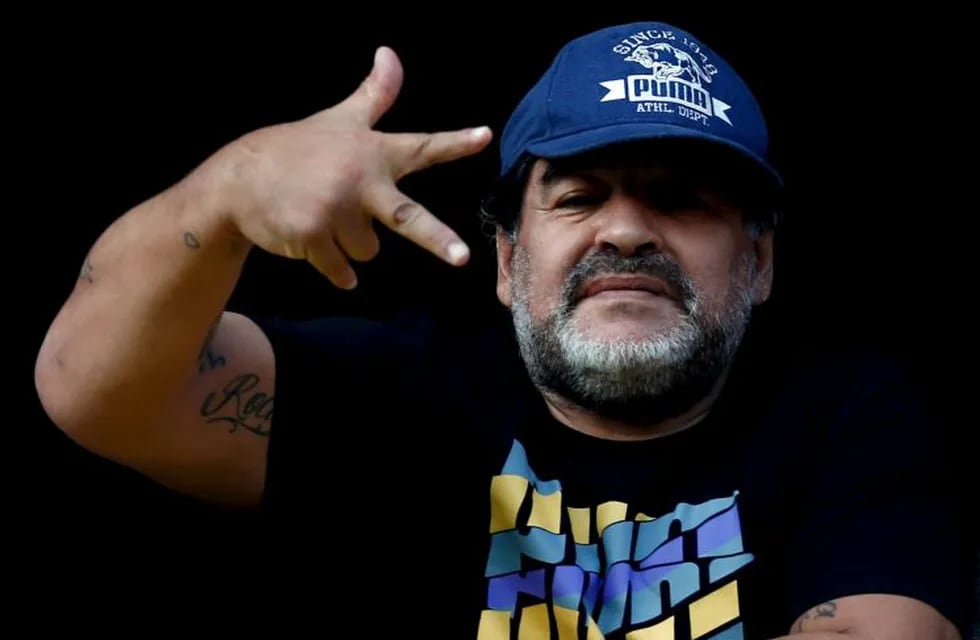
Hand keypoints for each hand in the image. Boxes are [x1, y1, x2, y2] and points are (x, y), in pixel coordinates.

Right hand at [204, 46, 492, 288]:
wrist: (238, 179)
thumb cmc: (298, 149)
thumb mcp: (339, 119)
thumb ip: (374, 95)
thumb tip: (391, 51)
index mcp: (371, 152)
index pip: (420, 148)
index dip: (454, 143)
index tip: (485, 136)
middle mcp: (356, 179)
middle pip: (407, 218)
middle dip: (437, 239)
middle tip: (462, 259)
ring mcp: (332, 209)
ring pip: (368, 250)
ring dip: (350, 242)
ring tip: (323, 215)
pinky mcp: (311, 235)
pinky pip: (341, 270)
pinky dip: (336, 270)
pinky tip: (313, 247)